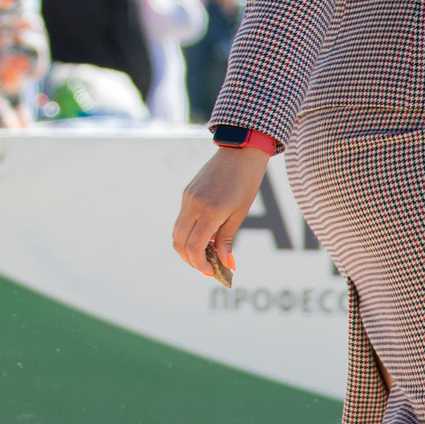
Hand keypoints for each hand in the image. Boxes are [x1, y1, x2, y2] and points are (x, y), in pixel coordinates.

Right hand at [173, 145, 271, 280]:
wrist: (240, 151)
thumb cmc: (246, 182)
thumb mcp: (240, 213)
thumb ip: (227, 240)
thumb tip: (226, 264)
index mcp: (210, 211)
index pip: (194, 247)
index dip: (200, 264)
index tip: (211, 272)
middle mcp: (193, 205)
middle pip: (179, 243)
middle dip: (190, 260)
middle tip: (207, 267)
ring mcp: (187, 198)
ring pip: (177, 232)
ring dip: (187, 248)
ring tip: (206, 253)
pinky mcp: (187, 193)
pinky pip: (182, 219)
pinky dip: (188, 233)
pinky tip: (204, 236)